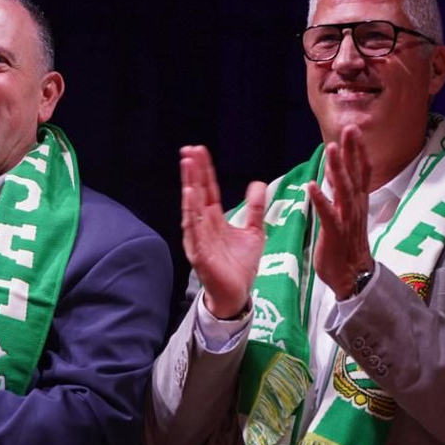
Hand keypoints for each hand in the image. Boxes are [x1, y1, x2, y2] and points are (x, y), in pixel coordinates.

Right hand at [180, 145, 266, 318]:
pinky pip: (193, 230)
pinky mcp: (199, 253)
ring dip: (189, 186)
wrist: (237, 293)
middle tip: (188, 150)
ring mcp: (198, 238)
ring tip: (187, 167)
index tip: (198, 150)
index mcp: (214, 219)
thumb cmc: (241, 265)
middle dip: (192, 172)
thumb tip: (257, 183)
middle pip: (197, 193)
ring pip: (192, 208)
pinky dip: (191, 212)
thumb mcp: (254, 231)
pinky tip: (190, 196)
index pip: (208, 189)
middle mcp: (203, 225)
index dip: (204, 170)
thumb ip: (256, 208)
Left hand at [303, 125, 375, 299]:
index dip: (358, 150)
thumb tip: (335, 171)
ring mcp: (345, 219)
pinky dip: (320, 199)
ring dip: (337, 168)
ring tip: (331, 149)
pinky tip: (312, 186)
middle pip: (355, 174)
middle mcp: (354, 207)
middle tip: (349, 129)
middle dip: (351, 151)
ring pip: (343, 190)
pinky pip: (327, 214)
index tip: (353, 131)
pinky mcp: (334, 233)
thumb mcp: (346, 214)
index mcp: (357, 202)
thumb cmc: (347, 246)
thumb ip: (341, 192)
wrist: (353, 276)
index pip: (361, 171)